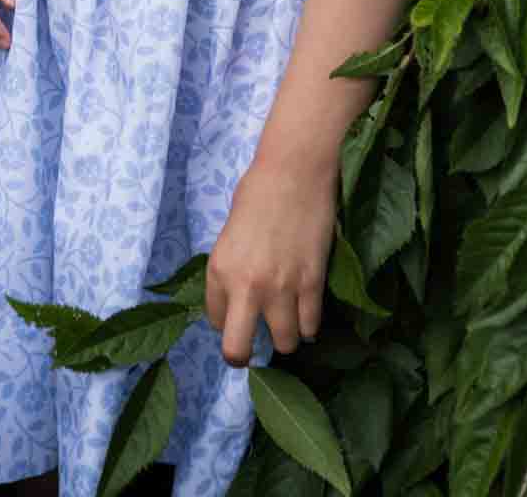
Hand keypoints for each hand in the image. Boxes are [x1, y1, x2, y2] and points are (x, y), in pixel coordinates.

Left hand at [204, 159, 335, 367]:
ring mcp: (282, 288)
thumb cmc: (257, 192)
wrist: (294, 171)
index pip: (215, 320)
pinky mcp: (312, 284)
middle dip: (243, 355)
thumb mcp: (230, 234)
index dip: (226, 319)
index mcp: (219, 269)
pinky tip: (307, 313)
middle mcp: (246, 286)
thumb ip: (232, 269)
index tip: (237, 312)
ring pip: (284, 344)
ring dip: (286, 337)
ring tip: (288, 322)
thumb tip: (240, 298)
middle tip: (253, 347)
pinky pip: (311, 326)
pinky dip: (310, 325)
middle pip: (237, 350)